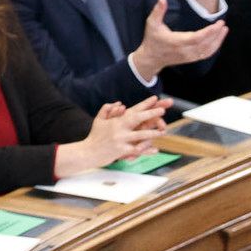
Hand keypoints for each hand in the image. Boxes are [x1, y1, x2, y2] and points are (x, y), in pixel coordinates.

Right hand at [54, 96, 169, 177]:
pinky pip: (136, 150)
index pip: (133, 110)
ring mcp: (121, 140)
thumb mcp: (99, 120)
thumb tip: (120, 103)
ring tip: (163, 131)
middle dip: (150, 114)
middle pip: (137, 119)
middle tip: (162, 109)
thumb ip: (108, 109)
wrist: (87, 152)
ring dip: (152, 133)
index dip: (145, 104)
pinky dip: (146, 150)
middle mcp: (119, 129)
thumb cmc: (95, 136)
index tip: (155, 98)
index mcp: (116, 121)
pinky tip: (155, 149)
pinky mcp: (121, 151)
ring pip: (139, 135)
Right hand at [127, 0, 227, 76]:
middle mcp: (185, 51)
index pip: (197, 38)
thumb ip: (158, 11)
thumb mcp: (152, 23)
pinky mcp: (191, 59)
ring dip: (218, 41)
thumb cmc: (152, 39)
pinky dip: (214, 48)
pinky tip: (219, 39)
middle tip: (223, 24)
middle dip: (217, 35)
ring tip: (224, 30)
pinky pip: (206, 54)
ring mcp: (189, 57)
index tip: (218, 23)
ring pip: (208, 51)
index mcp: (177, 41)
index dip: (209, 32)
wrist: (151, 58)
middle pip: (206, 44)